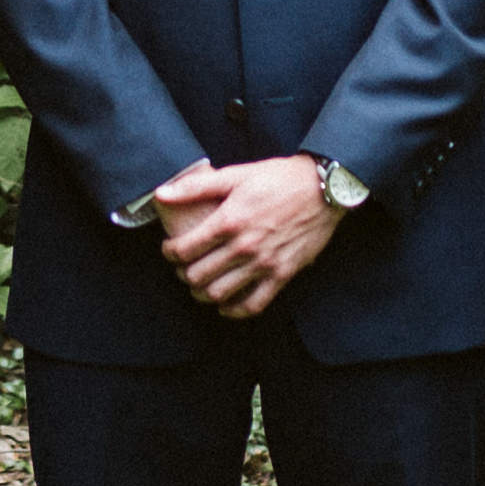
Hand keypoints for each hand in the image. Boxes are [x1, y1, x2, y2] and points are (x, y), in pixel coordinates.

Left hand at [147, 156, 343, 318]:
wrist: (323, 188)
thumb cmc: (278, 178)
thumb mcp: (236, 175)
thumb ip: (196, 186)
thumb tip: (161, 193)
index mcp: (229, 220)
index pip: (184, 249)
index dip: (170, 253)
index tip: (170, 250)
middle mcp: (244, 246)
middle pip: (198, 276)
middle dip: (183, 275)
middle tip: (183, 268)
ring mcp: (264, 263)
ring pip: (220, 293)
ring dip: (202, 294)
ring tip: (200, 285)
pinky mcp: (282, 275)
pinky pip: (253, 304)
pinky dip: (234, 310)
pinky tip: (226, 305)